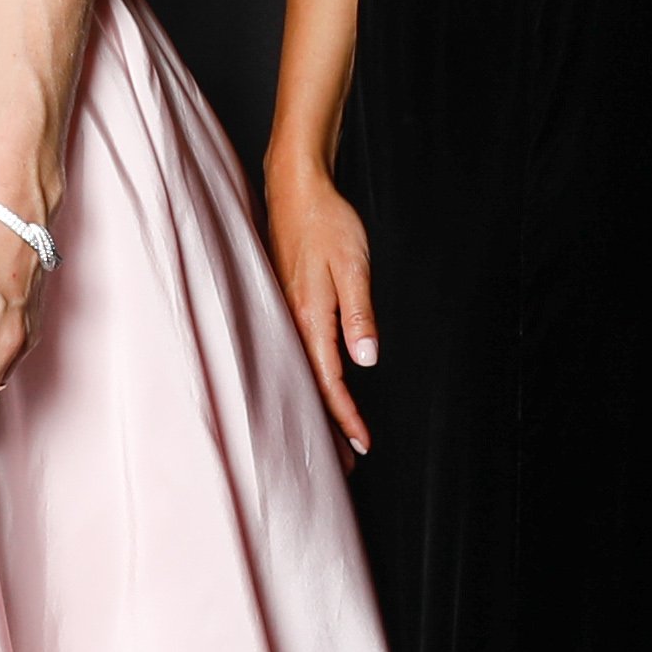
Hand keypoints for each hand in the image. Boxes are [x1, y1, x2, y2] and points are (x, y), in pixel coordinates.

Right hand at [264, 154, 375, 458]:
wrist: (296, 187)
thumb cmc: (327, 222)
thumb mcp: (353, 267)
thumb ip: (359, 314)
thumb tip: (366, 359)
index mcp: (310, 317)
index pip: (329, 382)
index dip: (345, 416)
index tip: (361, 445)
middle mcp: (292, 321)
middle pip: (309, 386)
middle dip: (327, 425)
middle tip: (342, 464)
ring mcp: (285, 312)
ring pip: (301, 371)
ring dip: (317, 405)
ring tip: (332, 436)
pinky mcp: (285, 302)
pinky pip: (296, 352)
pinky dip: (309, 378)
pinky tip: (315, 385)